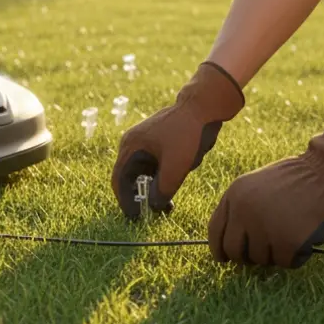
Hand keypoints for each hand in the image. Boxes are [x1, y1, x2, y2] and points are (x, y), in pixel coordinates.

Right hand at [112, 62, 243, 218]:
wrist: (204, 106)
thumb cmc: (188, 132)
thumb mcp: (176, 166)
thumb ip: (163, 189)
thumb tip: (153, 208)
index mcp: (131, 146)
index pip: (119, 180)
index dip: (125, 201)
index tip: (135, 217)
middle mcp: (134, 144)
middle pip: (130, 178)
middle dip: (141, 197)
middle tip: (152, 214)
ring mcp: (146, 143)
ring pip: (144, 174)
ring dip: (153, 189)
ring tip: (167, 205)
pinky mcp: (158, 143)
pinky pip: (155, 166)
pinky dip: (162, 179)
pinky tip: (175, 185)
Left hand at [207, 112, 323, 267]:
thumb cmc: (295, 179)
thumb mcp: (256, 185)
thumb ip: (240, 209)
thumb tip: (228, 245)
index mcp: (234, 196)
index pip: (215, 231)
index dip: (219, 249)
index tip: (225, 258)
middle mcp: (244, 213)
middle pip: (234, 251)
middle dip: (246, 257)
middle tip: (263, 252)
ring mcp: (265, 229)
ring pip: (261, 259)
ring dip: (275, 254)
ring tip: (291, 232)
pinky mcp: (288, 242)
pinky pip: (285, 262)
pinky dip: (295, 256)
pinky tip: (304, 239)